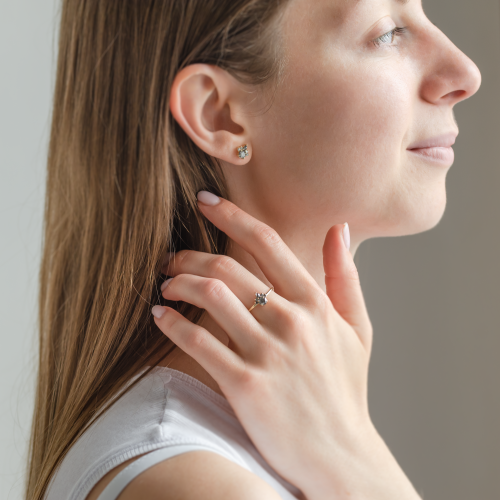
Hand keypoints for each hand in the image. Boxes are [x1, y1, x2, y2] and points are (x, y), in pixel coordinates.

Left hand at [152, 191, 373, 495]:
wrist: (340, 454)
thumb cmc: (345, 391)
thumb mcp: (357, 329)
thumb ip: (345, 276)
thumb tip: (340, 229)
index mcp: (315, 304)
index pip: (267, 243)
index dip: (232, 215)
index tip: (205, 201)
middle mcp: (291, 321)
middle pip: (228, 267)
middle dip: (190, 255)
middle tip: (172, 257)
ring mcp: (268, 353)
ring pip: (210, 296)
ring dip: (178, 282)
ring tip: (165, 283)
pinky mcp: (245, 384)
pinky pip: (198, 341)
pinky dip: (172, 323)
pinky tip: (160, 315)